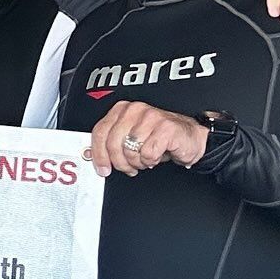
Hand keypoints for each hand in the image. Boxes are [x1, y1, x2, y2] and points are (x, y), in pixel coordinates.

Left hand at [86, 100, 208, 177]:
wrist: (189, 138)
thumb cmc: (159, 138)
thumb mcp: (130, 138)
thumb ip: (110, 143)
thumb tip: (90, 154)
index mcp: (122, 109)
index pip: (100, 132)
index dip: (99, 154)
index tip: (102, 168)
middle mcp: (135, 109)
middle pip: (113, 144)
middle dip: (120, 162)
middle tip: (130, 167)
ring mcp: (151, 116)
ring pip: (130, 150)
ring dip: (138, 162)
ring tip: (146, 158)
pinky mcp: (166, 127)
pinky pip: (148, 154)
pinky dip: (152, 160)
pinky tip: (158, 155)